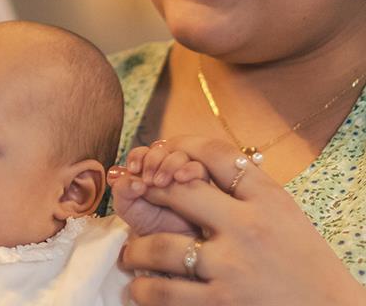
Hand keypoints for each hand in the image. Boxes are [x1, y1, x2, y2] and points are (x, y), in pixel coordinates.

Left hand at [109, 141, 207, 235]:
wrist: (170, 246)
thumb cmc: (147, 224)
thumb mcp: (126, 207)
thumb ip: (122, 189)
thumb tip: (133, 179)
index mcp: (146, 170)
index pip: (142, 152)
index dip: (137, 156)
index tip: (133, 169)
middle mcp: (165, 168)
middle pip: (162, 149)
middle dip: (152, 160)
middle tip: (148, 180)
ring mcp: (185, 174)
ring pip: (180, 155)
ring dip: (168, 164)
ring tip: (161, 184)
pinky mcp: (202, 183)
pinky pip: (199, 168)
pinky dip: (189, 169)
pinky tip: (181, 179)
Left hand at [118, 136, 365, 304]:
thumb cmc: (305, 264)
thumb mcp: (285, 216)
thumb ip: (246, 193)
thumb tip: (193, 166)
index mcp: (268, 200)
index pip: (216, 154)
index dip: (179, 147)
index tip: (161, 154)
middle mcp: (248, 228)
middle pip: (177, 190)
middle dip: (147, 191)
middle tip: (134, 199)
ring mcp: (232, 268)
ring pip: (159, 247)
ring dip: (135, 251)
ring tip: (131, 255)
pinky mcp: (222, 304)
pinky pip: (163, 292)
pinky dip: (144, 290)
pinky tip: (142, 288)